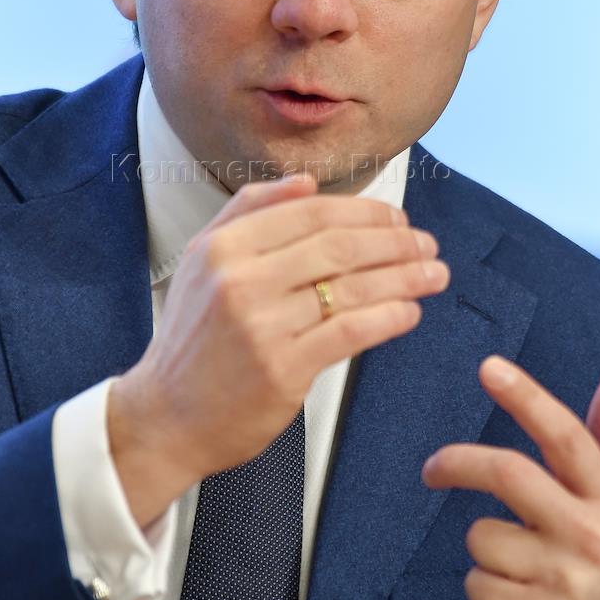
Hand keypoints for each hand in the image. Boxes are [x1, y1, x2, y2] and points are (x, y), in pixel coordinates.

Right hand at [110, 173, 449, 525]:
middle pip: (338, 246)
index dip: (365, 212)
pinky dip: (388, 318)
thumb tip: (306, 182)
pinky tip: (409, 312)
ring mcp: (262, 325)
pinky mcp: (283, 369)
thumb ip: (249, 211)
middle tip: (426, 244)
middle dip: (395, 241)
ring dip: (405, 277)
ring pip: (352, 288)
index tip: (397, 217)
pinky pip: (351, 333)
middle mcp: (240, 280)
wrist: (166, 416)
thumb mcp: (201, 260)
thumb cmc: (191, 340)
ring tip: (434, 274)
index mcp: (224, 247)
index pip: (311, 213)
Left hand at [421, 355, 599, 599]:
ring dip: (479, 547)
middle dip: (459, 463)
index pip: (567, 438)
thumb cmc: (592, 558)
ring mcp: (566, 583)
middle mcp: (591, 536)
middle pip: (510, 474)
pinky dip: (480, 588)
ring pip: (480, 536)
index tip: (488, 366)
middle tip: (432, 469)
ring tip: (509, 566)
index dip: (527, 399)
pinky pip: (476, 583)